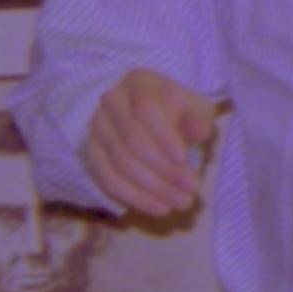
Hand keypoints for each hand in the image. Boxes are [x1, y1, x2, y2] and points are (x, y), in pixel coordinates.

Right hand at [81, 68, 221, 215]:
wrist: (151, 114)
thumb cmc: (179, 110)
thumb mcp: (196, 108)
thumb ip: (198, 119)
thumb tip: (201, 133)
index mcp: (139, 83)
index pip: (146, 110)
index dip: (164, 137)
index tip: (184, 159)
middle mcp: (111, 102)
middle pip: (132, 141)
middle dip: (163, 170)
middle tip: (191, 190)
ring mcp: (97, 128)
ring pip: (120, 164)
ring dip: (152, 189)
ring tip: (181, 203)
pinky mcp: (92, 153)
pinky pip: (108, 180)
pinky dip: (134, 198)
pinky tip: (159, 208)